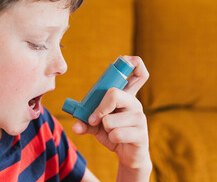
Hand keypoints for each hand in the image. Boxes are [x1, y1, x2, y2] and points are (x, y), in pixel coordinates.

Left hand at [72, 56, 151, 179]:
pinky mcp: (141, 134)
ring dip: (104, 128)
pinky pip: (116, 133)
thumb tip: (75, 124)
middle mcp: (134, 103)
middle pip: (115, 93)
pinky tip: (118, 141)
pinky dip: (110, 139)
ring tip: (111, 132)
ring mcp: (140, 118)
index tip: (124, 60)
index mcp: (126, 96)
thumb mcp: (96, 126)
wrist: (128, 156)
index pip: (138, 72)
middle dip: (100, 108)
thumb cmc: (113, 134)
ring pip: (110, 119)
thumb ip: (85, 122)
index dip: (133, 62)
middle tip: (94, 119)